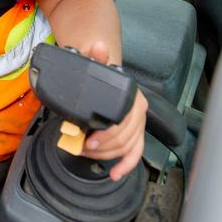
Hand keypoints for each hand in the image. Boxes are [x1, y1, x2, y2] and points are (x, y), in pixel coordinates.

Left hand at [81, 41, 147, 180]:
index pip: (123, 123)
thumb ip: (97, 56)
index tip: (87, 140)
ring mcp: (137, 125)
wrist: (105, 75)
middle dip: (101, 147)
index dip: (105, 136)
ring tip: (86, 152)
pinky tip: (114, 174)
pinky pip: (135, 153)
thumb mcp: (95, 64)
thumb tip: (99, 46)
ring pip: (126, 148)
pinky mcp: (134, 135)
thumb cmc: (100, 74)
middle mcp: (139, 112)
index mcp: (132, 97)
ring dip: (106, 155)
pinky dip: (126, 165)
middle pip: (124, 139)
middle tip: (82, 146)